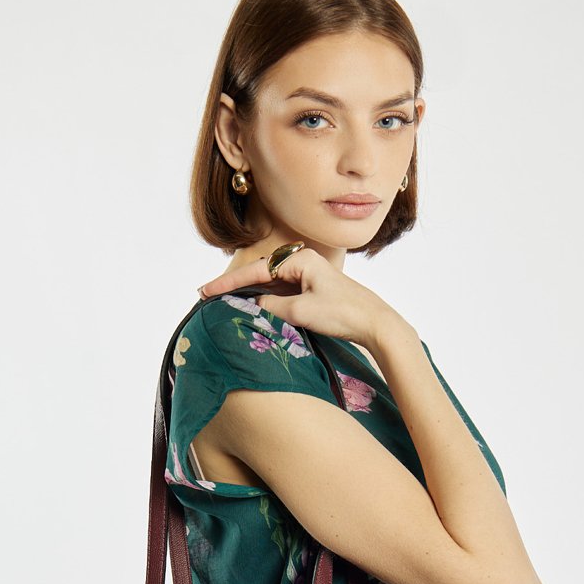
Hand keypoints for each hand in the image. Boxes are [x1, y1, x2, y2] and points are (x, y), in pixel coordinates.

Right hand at [197, 247, 393, 348]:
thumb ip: (272, 306)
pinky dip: (265, 299)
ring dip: (249, 293)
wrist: (376, 324)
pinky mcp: (314, 290)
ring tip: (223, 301)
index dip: (229, 281)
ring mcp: (309, 276)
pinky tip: (251, 306)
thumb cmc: (343, 313)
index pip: (257, 270)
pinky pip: (282, 292)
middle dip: (235, 285)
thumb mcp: (301, 312)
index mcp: (301, 260)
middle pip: (261, 273)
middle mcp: (304, 263)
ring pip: (271, 284)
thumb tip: (252, 304)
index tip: (206, 290)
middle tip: (207, 295)